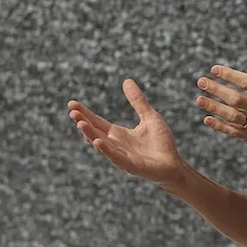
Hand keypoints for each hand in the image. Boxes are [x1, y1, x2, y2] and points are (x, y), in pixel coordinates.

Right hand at [67, 79, 185, 186]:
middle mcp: (116, 145)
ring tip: (80, 123)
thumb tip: (126, 80)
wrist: (174, 164)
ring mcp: (122, 156)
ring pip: (102, 145)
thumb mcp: (150, 116)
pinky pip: (116, 157)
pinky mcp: (131, 166)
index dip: (85, 113)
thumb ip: (137, 101)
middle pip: (95, 132)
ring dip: (90, 135)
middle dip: (83, 122)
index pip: (97, 122)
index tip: (71, 103)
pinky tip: (97, 142)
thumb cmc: (161, 142)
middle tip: (72, 111)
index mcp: (118, 134)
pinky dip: (106, 150)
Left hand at [196, 36, 246, 150]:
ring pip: (235, 117)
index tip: (215, 69)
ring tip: (199, 100)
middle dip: (217, 90)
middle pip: (238, 100)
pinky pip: (238, 133)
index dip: (230, 75)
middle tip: (201, 82)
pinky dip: (222, 127)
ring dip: (215, 108)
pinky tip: (208, 119)